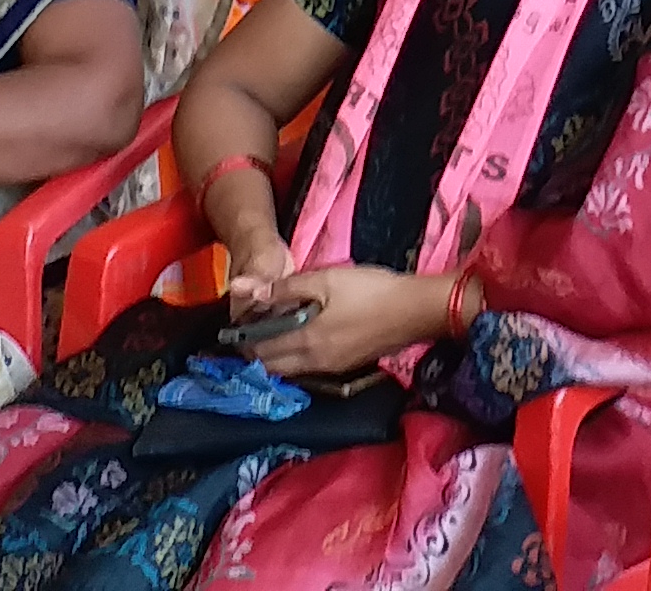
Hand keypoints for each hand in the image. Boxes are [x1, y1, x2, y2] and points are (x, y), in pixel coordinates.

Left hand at [231, 262, 452, 377]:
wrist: (416, 310)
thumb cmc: (371, 291)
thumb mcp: (325, 279)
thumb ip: (285, 287)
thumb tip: (248, 292)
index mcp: (306, 342)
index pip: (260, 351)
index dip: (242, 340)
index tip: (234, 325)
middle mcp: (315, 362)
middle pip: (271, 367)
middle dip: (254, 351)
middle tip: (248, 328)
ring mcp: (332, 367)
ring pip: (290, 369)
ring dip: (274, 355)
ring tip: (270, 331)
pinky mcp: (346, 365)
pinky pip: (308, 367)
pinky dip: (294, 355)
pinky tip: (298, 335)